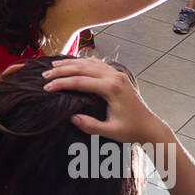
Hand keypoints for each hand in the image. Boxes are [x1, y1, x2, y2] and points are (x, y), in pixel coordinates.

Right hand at [42, 58, 166, 145]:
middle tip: (45, 75)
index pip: (80, 81)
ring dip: (70, 63)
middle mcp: (114, 76)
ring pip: (89, 63)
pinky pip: (97, 63)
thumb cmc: (131, 130)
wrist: (149, 126)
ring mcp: (117, 74)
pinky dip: (82, 62)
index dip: (61, 83)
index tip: (46, 88)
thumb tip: (72, 118)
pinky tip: (72, 64)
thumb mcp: (110, 131)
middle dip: (61, 70)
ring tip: (53, 66)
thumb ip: (91, 125)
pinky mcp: (117, 75)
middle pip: (82, 68)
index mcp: (112, 88)